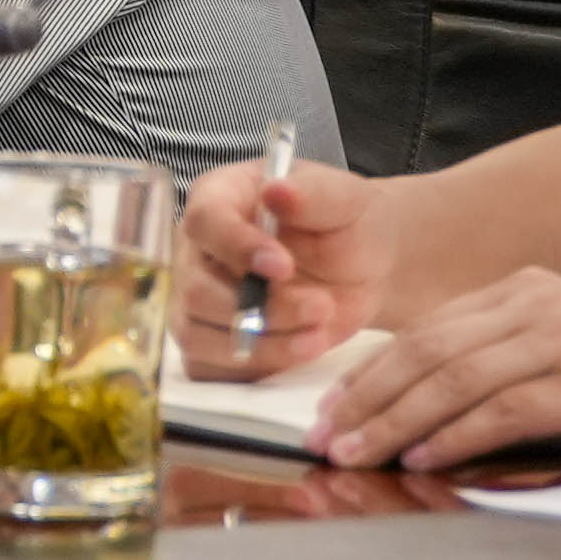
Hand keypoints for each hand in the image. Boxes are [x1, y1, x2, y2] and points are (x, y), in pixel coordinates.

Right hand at [181, 152, 397, 367]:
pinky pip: (208, 368)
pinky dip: (254, 368)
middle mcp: (196, 250)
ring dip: (263, 346)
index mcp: (218, 198)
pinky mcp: (211, 341)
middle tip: (321, 307)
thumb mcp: (343, 198)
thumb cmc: (345, 222)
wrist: (364, 266)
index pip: (204, 222)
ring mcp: (197, 299)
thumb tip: (276, 191)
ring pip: (199, 336)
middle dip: (263, 309)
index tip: (284, 266)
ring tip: (317, 338)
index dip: (237, 247)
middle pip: (197, 290)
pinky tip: (298, 351)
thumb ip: (312, 194)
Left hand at [305, 268, 560, 471]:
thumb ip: (508, 366)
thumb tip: (431, 409)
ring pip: (454, 378)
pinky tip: (425, 457)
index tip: (331, 408)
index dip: (370, 372)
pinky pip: (505, 407)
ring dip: (396, 420)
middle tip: (325, 438)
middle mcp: (541, 304)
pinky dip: (457, 434)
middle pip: (427, 350)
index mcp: (528, 292)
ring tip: (358, 454)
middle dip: (366, 398)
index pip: (427, 331)